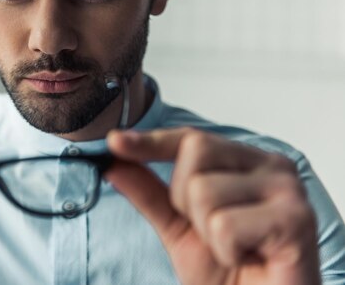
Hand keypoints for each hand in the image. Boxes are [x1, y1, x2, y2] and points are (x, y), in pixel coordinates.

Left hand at [105, 128, 319, 284]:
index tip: (115, 143)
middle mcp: (272, 167)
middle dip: (185, 202)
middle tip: (213, 233)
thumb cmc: (229, 273)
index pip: (192, 138)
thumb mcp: (178, 228)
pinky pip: (225, 225)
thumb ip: (150, 193)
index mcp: (247, 162)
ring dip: (207, 234)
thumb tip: (114, 162)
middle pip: (194, 155)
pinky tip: (249, 259)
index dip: (151, 141)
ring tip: (234, 249)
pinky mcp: (295, 220)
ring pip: (204, 192)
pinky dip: (226, 251)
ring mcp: (288, 190)